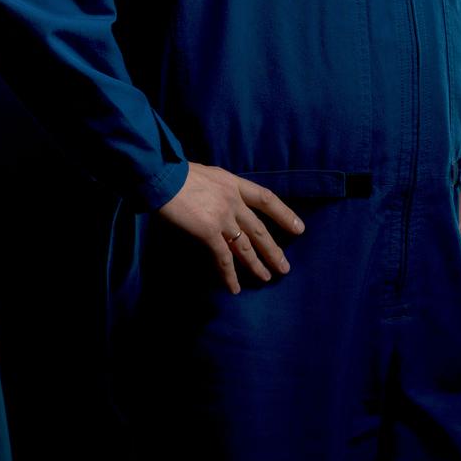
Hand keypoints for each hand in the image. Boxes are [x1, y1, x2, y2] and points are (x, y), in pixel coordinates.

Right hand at [156, 163, 304, 294]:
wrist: (161, 174)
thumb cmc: (175, 172)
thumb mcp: (206, 175)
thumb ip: (218, 190)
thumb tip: (220, 204)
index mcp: (232, 183)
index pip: (266, 199)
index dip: (284, 214)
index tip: (299, 228)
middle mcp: (232, 200)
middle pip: (259, 229)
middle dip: (273, 250)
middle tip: (284, 267)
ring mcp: (222, 217)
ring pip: (245, 246)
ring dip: (256, 264)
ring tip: (266, 278)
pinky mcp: (209, 231)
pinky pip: (223, 258)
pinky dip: (229, 275)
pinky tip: (234, 287)